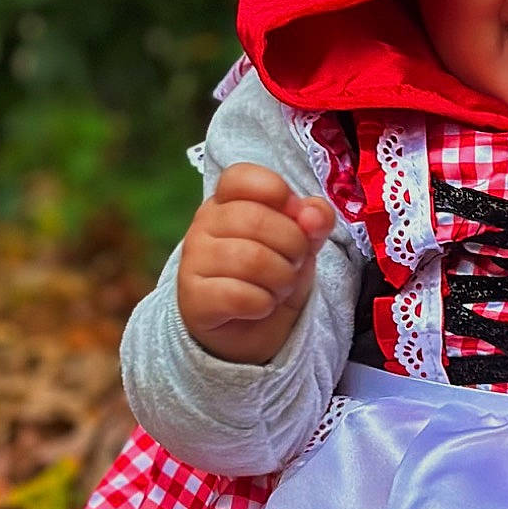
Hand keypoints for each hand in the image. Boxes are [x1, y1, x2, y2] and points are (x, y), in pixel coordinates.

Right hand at [177, 163, 335, 363]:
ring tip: (279, 287)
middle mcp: (203, 225)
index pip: (240, 177)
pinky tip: (261, 306)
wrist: (248, 331)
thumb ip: (314, 220)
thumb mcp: (301, 243)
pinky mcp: (193, 299)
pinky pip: (239, 295)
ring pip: (251, 259)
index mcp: (227, 202)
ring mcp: (194, 261)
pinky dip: (264, 304)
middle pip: (256, 219)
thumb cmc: (271, 276)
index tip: (296, 218)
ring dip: (281, 279)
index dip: (277, 192)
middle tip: (294, 264)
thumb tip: (314, 215)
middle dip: (293, 246)